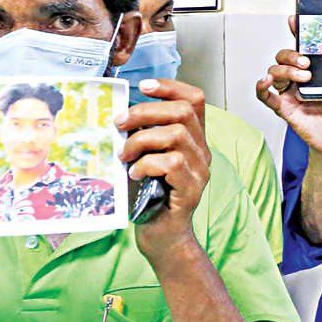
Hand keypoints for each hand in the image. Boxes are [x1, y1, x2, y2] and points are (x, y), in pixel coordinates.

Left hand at [117, 79, 211, 255]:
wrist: (161, 236)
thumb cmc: (148, 197)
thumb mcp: (144, 158)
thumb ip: (141, 136)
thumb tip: (119, 115)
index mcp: (192, 140)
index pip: (194, 100)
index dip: (170, 86)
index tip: (143, 86)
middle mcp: (202, 152)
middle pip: (183, 111)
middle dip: (146, 111)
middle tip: (120, 124)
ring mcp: (200, 171)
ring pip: (177, 135)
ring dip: (142, 140)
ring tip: (125, 155)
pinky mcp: (191, 190)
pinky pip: (173, 163)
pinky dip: (148, 164)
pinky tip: (136, 174)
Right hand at [255, 15, 321, 154]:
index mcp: (313, 68)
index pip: (301, 45)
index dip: (295, 31)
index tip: (294, 20)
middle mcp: (297, 76)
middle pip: (283, 56)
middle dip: (292, 54)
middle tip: (306, 62)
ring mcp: (288, 90)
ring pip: (274, 71)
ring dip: (286, 71)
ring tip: (303, 78)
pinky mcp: (282, 106)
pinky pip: (265, 95)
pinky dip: (261, 86)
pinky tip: (266, 82)